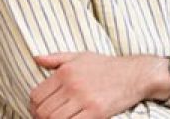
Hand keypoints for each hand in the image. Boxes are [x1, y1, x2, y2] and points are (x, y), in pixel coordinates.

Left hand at [30, 53, 169, 118]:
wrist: (136, 74)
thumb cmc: (108, 66)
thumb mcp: (81, 56)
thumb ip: (57, 58)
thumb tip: (36, 58)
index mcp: (65, 72)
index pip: (36, 95)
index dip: (33, 107)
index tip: (38, 111)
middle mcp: (72, 85)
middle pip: (43, 110)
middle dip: (40, 118)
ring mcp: (84, 99)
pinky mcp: (96, 111)